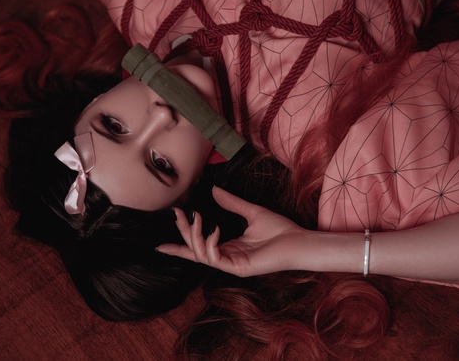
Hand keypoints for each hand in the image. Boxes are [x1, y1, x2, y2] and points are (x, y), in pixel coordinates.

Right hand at [156, 186, 308, 276]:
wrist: (299, 241)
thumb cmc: (280, 230)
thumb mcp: (252, 212)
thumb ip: (232, 203)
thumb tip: (214, 191)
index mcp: (228, 248)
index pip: (198, 248)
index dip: (179, 246)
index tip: (160, 244)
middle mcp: (227, 258)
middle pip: (194, 249)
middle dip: (183, 232)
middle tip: (178, 213)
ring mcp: (232, 265)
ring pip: (201, 254)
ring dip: (195, 236)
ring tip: (197, 218)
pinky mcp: (239, 269)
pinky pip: (215, 259)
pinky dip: (210, 244)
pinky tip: (215, 230)